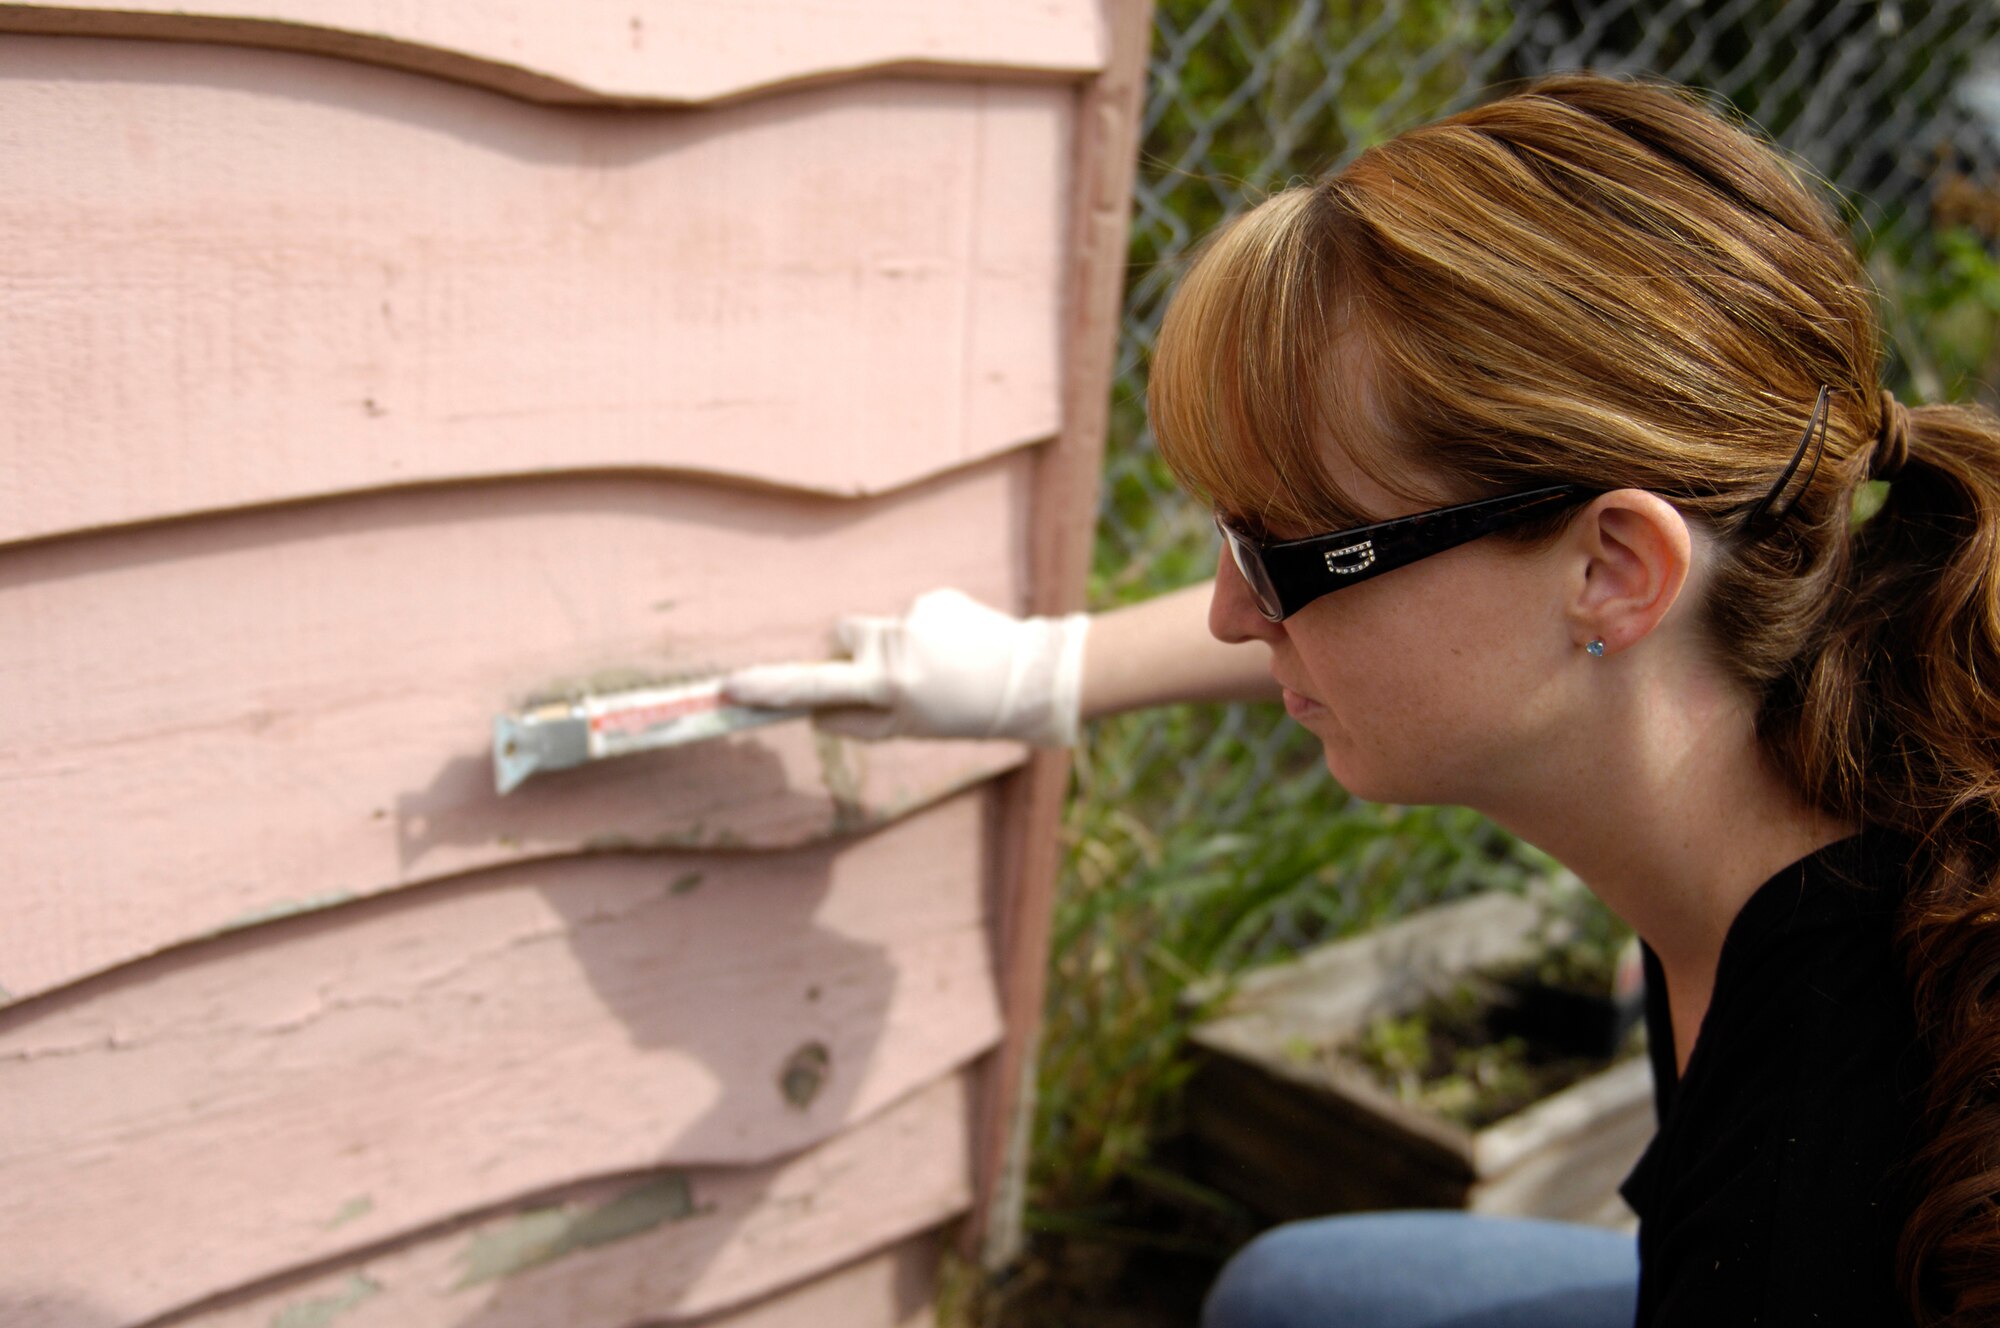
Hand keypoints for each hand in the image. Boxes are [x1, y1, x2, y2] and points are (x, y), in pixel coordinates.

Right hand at [723, 589, 1089, 745]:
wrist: (1032, 678)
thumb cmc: (965, 713)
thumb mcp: (909, 729)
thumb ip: (858, 718)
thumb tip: (814, 710)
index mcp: (888, 685)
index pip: (814, 685)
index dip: (770, 687)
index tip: (730, 687)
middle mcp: (896, 647)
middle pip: (840, 638)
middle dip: (849, 655)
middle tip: (891, 680)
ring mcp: (914, 617)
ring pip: (876, 628)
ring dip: (891, 645)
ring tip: (937, 667)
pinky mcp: (934, 599)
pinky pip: (911, 617)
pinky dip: (926, 632)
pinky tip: (957, 648)